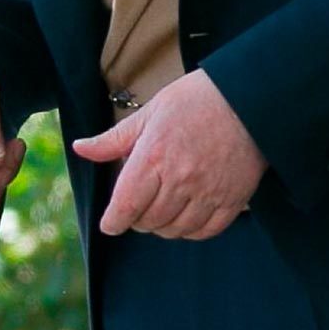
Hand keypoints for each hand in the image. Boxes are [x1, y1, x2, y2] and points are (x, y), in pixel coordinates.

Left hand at [73, 70, 264, 239]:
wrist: (248, 98)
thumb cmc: (194, 100)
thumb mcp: (149, 113)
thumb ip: (114, 139)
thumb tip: (81, 148)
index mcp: (153, 157)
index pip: (125, 206)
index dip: (113, 221)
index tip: (110, 224)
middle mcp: (179, 180)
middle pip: (149, 221)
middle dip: (136, 220)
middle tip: (137, 209)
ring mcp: (208, 192)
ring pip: (176, 230)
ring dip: (163, 226)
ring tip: (161, 210)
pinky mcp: (232, 200)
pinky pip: (206, 231)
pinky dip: (191, 230)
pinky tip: (186, 216)